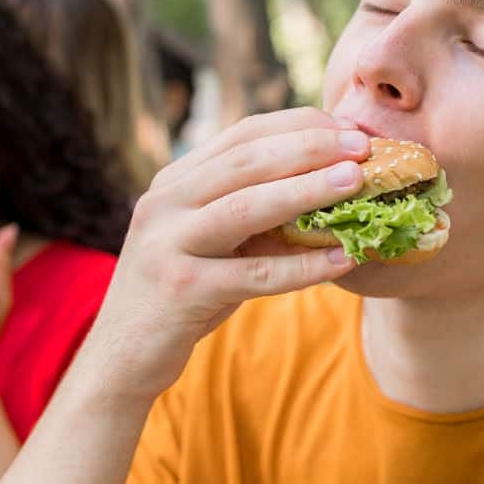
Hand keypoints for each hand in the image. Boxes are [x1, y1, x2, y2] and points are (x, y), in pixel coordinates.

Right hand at [82, 107, 369, 401]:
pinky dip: (302, 266)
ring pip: (246, 206)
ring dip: (306, 189)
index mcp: (174, 181)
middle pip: (246, 160)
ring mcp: (168, 243)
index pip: (242, 135)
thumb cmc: (182, 296)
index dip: (299, 126)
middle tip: (361, 146)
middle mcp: (165, 202)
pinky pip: (253, 273)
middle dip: (309, 147)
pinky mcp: (181, 289)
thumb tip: (336, 193)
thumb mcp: (213, 244)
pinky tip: (343, 260)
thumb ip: (255, 216)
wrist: (122, 357)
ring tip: (356, 181)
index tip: (348, 128)